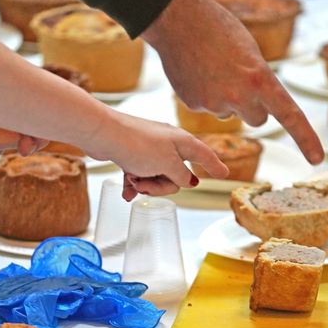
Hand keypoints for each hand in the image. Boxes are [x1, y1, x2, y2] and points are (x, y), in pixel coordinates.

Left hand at [88, 111, 226, 191]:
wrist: (103, 134)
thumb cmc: (137, 145)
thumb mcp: (167, 165)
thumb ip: (181, 176)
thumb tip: (189, 181)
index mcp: (182, 142)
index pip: (205, 156)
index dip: (215, 166)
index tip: (224, 174)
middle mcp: (168, 143)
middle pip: (177, 175)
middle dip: (162, 186)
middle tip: (145, 185)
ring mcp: (150, 149)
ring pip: (158, 177)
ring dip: (146, 185)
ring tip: (133, 181)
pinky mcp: (133, 153)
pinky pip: (140, 174)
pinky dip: (134, 184)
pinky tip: (126, 192)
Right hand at [143, 0, 323, 164]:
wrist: (178, 19)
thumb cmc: (218, 28)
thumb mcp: (250, 52)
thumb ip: (259, 81)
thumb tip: (258, 106)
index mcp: (260, 79)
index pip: (290, 116)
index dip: (306, 139)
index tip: (317, 159)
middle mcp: (239, 96)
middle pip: (258, 119)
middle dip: (252, 106)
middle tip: (238, 77)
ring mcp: (214, 104)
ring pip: (231, 114)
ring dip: (227, 98)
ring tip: (213, 69)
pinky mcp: (194, 105)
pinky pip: (208, 108)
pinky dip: (205, 94)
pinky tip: (198, 72)